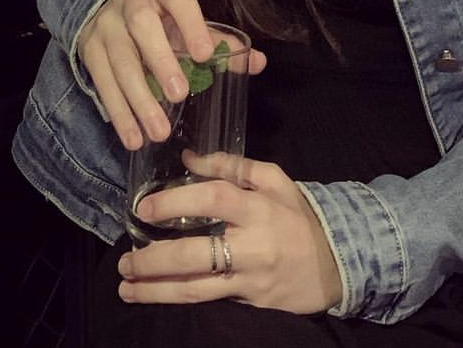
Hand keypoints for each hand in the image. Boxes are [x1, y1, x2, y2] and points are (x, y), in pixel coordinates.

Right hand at [77, 0, 265, 149]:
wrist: (103, 8)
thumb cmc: (158, 20)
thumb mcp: (184, 23)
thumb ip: (218, 41)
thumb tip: (258, 62)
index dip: (192, 24)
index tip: (205, 55)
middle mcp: (130, 2)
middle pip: (142, 25)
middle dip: (160, 60)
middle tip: (179, 95)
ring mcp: (106, 26)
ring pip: (120, 60)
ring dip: (138, 98)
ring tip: (158, 132)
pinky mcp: (88, 51)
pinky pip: (102, 84)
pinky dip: (118, 113)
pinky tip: (133, 138)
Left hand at [117, 152, 342, 313]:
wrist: (338, 262)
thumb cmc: (298, 215)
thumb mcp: (273, 179)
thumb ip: (232, 166)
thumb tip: (188, 157)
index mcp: (257, 207)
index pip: (211, 199)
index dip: (175, 201)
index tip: (144, 208)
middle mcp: (251, 245)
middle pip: (194, 255)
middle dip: (153, 260)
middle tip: (124, 259)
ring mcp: (250, 280)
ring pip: (196, 289)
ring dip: (156, 291)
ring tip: (127, 287)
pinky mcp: (252, 305)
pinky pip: (211, 303)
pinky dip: (180, 300)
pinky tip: (156, 299)